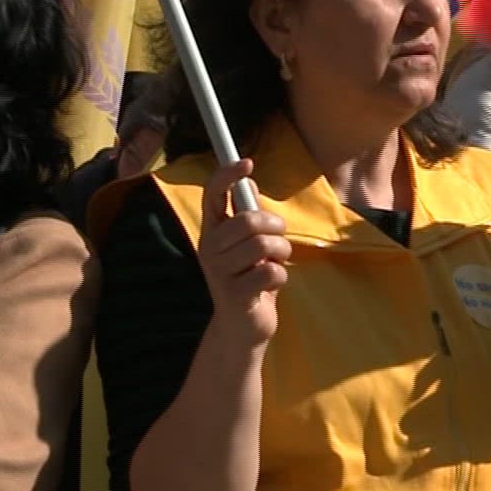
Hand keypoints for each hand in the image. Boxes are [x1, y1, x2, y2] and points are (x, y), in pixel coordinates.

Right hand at [196, 159, 291, 345]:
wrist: (242, 328)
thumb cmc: (249, 281)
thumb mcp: (248, 247)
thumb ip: (247, 217)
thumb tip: (248, 183)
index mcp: (212, 232)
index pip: (212, 195)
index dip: (227, 175)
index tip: (247, 162)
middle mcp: (209, 249)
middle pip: (250, 220)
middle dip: (276, 228)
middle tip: (278, 242)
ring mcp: (219, 273)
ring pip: (264, 245)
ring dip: (282, 254)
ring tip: (275, 265)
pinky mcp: (234, 295)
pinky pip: (271, 272)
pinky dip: (281, 277)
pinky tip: (271, 286)